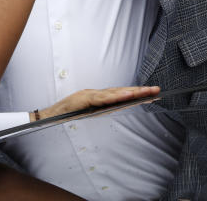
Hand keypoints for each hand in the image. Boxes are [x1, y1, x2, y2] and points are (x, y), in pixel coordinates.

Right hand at [33, 85, 159, 120]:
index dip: (138, 94)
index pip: (123, 95)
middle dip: (140, 91)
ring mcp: (91, 95)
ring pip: (115, 93)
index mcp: (100, 99)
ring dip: (131, 92)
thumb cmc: (68, 114)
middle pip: (122, 91)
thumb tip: (119, 108)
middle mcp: (98, 95)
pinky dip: (114, 96)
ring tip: (145, 92)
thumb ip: (102, 110)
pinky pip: (102, 98)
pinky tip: (125, 96)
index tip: (153, 94)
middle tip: (157, 90)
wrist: (49, 116)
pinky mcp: (85, 98)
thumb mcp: (89, 113)